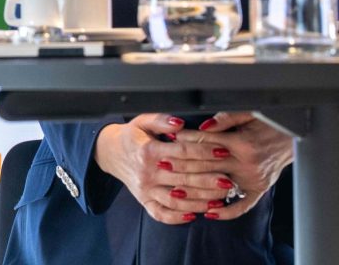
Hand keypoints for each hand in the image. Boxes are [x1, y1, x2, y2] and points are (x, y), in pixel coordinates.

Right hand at [94, 114, 235, 223]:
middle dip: (209, 179)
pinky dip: (177, 218)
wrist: (110, 152)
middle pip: (184, 177)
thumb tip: (180, 123)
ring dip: (200, 201)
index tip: (222, 151)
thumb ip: (161, 120)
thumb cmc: (132, 136)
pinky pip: (161, 214)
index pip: (182, 153)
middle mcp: (147, 172)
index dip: (204, 152)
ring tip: (220, 198)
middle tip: (229, 180)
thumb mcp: (142, 121)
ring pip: (177, 199)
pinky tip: (195, 215)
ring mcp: (145, 189)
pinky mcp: (144, 201)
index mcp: (148, 151)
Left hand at [174, 112, 294, 220]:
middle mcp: (246, 162)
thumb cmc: (268, 123)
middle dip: (182, 165)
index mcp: (241, 142)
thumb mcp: (248, 113)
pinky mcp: (259, 189)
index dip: (185, 140)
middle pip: (206, 165)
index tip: (169, 140)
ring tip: (174, 190)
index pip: (206, 142)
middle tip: (161, 164)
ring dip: (196, 189)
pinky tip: (209, 212)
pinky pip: (242, 205)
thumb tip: (204, 124)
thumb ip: (226, 118)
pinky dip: (226, 211)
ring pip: (218, 186)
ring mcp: (252, 179)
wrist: (293, 137)